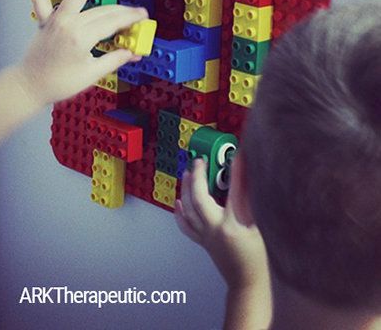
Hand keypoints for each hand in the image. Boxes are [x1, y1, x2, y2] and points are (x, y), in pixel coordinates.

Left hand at [19, 0, 146, 106]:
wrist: (30, 86)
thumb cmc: (57, 83)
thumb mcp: (91, 74)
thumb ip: (114, 60)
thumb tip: (131, 53)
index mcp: (80, 38)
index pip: (113, 22)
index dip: (131, 18)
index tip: (142, 16)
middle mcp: (67, 24)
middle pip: (102, 10)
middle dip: (122, 10)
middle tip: (135, 13)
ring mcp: (55, 19)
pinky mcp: (44, 20)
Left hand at [175, 158, 269, 290]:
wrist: (250, 286)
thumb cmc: (262, 262)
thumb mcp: (264, 230)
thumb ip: (256, 206)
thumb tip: (252, 182)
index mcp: (236, 226)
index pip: (236, 191)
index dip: (237, 170)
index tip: (239, 154)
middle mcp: (217, 229)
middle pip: (200, 197)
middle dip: (199, 176)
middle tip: (201, 160)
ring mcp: (207, 236)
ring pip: (189, 209)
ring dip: (187, 188)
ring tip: (188, 173)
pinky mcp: (204, 242)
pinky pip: (187, 226)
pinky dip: (180, 212)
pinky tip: (178, 201)